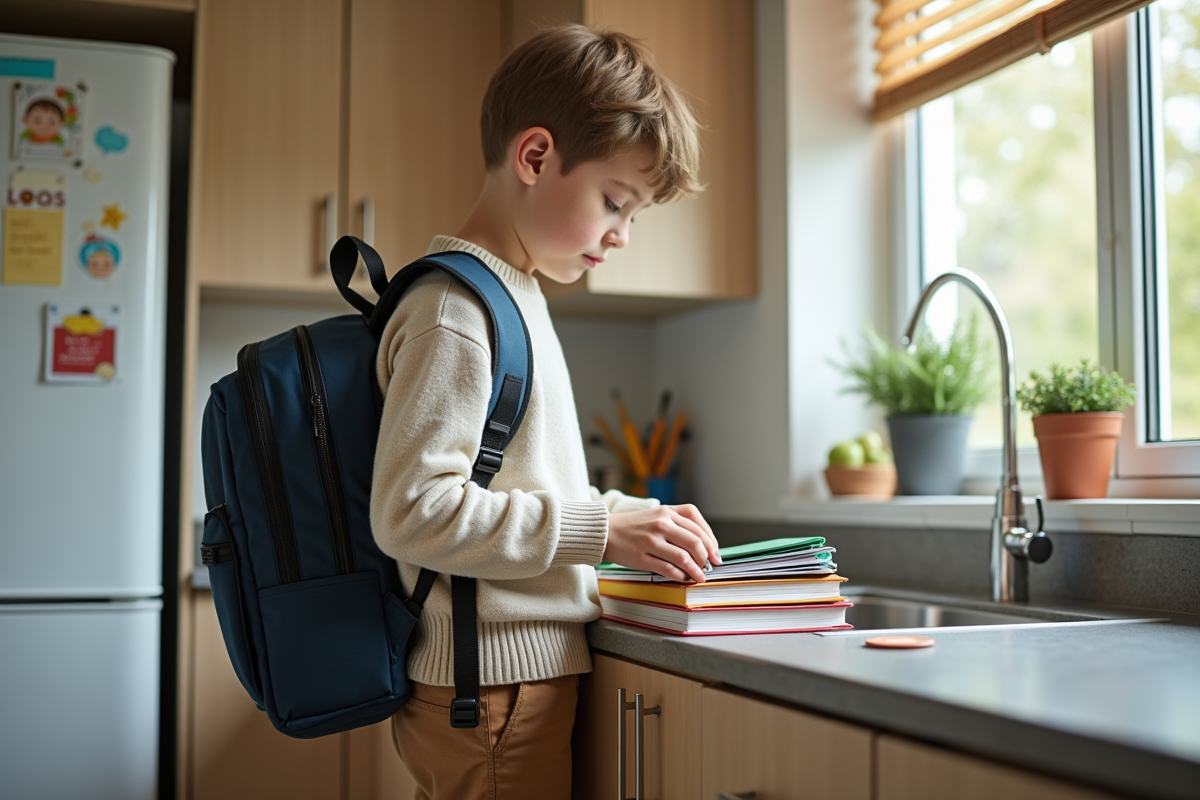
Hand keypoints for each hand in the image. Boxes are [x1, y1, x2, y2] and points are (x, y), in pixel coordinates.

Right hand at [603, 504, 720, 582]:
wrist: (604, 532)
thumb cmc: (633, 526)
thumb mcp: (657, 515)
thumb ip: (678, 524)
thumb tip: (703, 545)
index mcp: (666, 511)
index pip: (698, 525)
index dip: (711, 541)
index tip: (715, 553)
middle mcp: (661, 523)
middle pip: (695, 541)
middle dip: (706, 557)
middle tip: (710, 566)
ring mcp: (651, 541)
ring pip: (684, 557)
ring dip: (696, 570)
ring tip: (700, 577)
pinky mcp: (642, 557)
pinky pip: (668, 569)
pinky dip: (680, 576)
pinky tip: (684, 578)